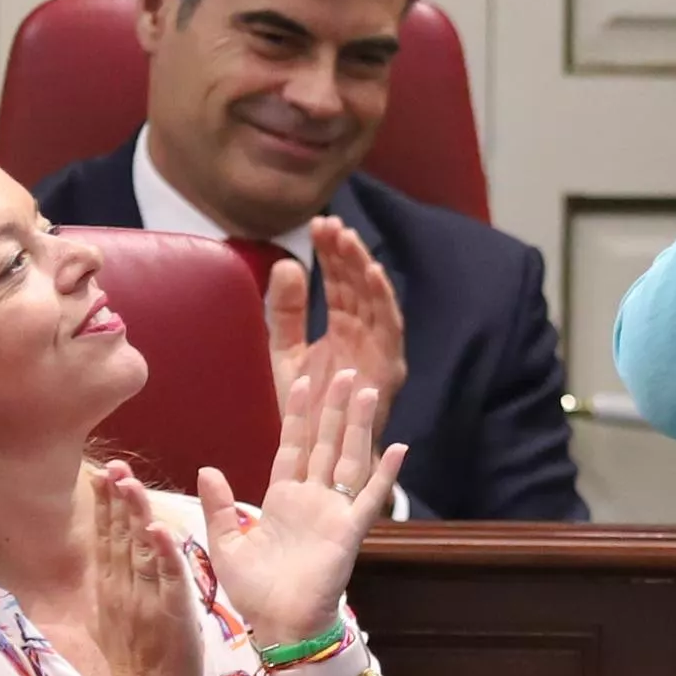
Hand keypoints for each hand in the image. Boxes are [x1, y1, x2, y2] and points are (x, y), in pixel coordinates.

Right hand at [84, 456, 206, 675]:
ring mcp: (144, 598)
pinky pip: (167, 576)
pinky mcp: (169, 610)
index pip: (107, 538)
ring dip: (134, 514)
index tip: (103, 475)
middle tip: (112, 466)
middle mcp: (123, 588)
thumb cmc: (137, 662)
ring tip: (129, 482)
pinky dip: (163, 551)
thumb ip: (111, 588)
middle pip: (118, 536)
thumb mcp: (112, 619)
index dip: (105, 506)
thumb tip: (104, 564)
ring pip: (139, 548)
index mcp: (111, 588)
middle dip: (115, 500)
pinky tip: (157, 527)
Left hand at [196, 355, 407, 651]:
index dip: (297, 415)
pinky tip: (398, 447)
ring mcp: (333, 511)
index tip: (303, 380)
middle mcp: (311, 499)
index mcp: (282, 499)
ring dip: (357, 425)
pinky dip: (385, 473)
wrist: (280, 624)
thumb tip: (208, 469)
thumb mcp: (225, 544)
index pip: (292, 446)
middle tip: (342, 370)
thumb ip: (220, 506)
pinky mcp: (350, 530)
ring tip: (365, 391)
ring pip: (347, 457)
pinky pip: (370, 497)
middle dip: (332, 407)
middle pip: (324, 441)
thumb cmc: (254, 591)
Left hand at [264, 218, 411, 422]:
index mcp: (344, 327)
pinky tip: (371, 272)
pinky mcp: (390, 365)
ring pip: (375, 298)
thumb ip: (285, 311)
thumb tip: (286, 264)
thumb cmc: (306, 407)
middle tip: (329, 223)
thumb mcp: (285, 351)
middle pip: (357, 284)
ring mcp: (380, 348)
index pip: (339, 281)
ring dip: (363, 266)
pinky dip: (384, 298)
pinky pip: (391, 326)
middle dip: (345, 252)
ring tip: (347, 238)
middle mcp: (365, 333)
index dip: (330, 254)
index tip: (317, 225)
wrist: (316, 452)